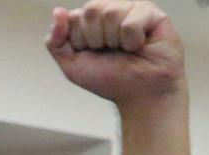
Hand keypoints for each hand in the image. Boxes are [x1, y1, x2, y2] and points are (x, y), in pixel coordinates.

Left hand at [47, 2, 184, 105]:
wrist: (139, 92)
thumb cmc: (110, 78)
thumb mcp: (71, 64)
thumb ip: (55, 40)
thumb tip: (58, 11)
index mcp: (91, 20)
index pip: (73, 17)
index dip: (79, 41)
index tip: (92, 53)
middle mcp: (111, 9)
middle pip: (91, 10)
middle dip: (96, 39)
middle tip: (110, 51)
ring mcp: (132, 8)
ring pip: (111, 13)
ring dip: (115, 41)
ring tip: (126, 49)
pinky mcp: (153, 13)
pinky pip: (131, 22)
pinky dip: (132, 41)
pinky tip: (139, 46)